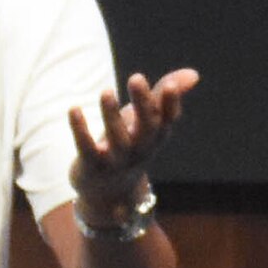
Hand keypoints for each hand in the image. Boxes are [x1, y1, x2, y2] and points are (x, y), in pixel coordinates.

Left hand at [65, 68, 197, 220]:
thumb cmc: (130, 146)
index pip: (168, 120)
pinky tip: (73, 109)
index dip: (171, 104)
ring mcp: (117, 160)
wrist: (108, 193)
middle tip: (136, 78)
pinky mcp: (92, 166)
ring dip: (112, 115)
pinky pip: (86, 148)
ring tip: (106, 92)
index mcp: (155, 137)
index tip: (170, 84)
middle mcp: (140, 149)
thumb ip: (162, 97)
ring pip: (118, 139)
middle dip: (143, 103)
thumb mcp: (147, 122)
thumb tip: (194, 73)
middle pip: (147, 127)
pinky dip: (80, 130)